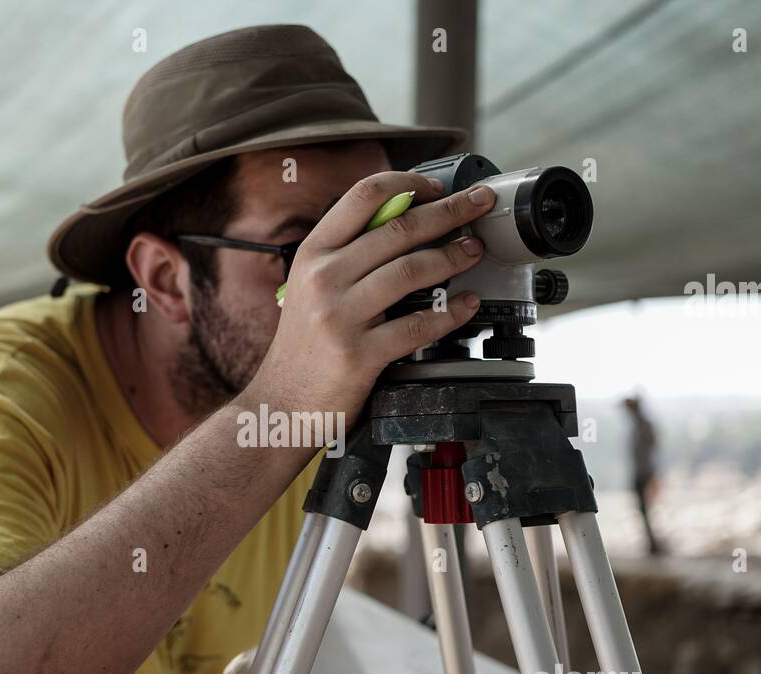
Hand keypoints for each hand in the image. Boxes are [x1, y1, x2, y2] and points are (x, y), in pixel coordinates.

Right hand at [242, 172, 495, 421]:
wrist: (282, 403)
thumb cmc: (305, 346)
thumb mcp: (312, 287)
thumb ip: (348, 256)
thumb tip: (404, 221)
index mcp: (313, 254)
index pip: (362, 197)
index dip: (407, 183)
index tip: (438, 186)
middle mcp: (323, 278)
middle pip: (398, 229)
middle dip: (448, 212)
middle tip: (478, 205)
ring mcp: (340, 316)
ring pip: (411, 271)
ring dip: (453, 256)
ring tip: (474, 251)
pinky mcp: (359, 354)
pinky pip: (418, 325)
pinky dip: (452, 313)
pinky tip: (468, 305)